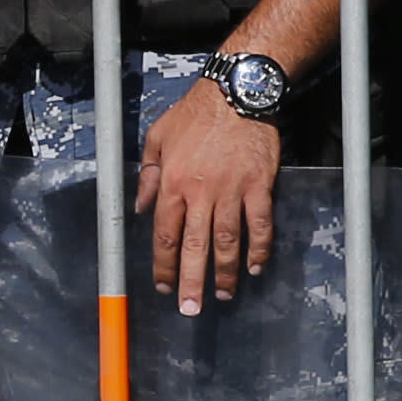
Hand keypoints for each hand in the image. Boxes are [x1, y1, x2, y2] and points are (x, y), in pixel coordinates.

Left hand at [138, 76, 285, 310]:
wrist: (236, 92)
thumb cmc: (194, 113)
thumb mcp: (157, 138)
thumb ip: (148, 175)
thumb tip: (141, 209)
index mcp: (173, 184)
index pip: (165, 235)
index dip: (163, 265)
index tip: (163, 286)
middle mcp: (201, 192)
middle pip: (194, 247)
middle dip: (191, 282)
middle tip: (190, 309)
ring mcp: (232, 191)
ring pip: (227, 241)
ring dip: (225, 271)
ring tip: (223, 294)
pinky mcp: (259, 186)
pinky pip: (260, 223)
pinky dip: (260, 247)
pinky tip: (256, 267)